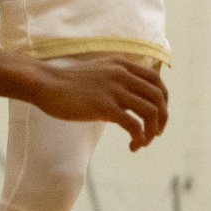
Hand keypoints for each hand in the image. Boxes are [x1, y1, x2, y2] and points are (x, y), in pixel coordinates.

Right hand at [28, 56, 168, 150]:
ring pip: (151, 112)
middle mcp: (122, 74)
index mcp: (122, 64)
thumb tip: (132, 101)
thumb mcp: (99, 72)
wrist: (46, 84)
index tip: (158, 116)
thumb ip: (118, 80)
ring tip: (142, 143)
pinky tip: (132, 145)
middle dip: (162, 119)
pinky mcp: (105, 106)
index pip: (157, 80)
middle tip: (155, 134)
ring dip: (152, 132)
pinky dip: (139, 138)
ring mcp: (114, 90)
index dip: (164, 100)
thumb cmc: (69, 83)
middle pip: (158, 97)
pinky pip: (134, 125)